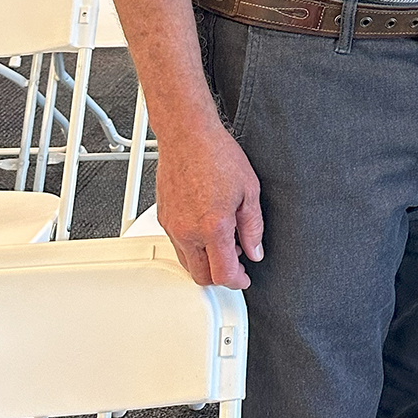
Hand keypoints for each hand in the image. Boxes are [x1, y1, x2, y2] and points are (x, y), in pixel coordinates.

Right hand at [154, 120, 263, 288]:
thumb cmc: (217, 155)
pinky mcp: (162, 218)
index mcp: (212, 227)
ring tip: (224, 241)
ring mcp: (171, 225)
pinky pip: (177, 244)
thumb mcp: (249, 191)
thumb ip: (253, 228)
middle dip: (220, 276)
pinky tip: (207, 228)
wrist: (188, 136)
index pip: (222, 274)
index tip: (244, 278)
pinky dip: (192, 246)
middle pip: (200, 276)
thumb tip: (255, 250)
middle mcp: (187, 231)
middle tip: (236, 263)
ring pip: (186, 262)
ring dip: (205, 261)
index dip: (237, 281)